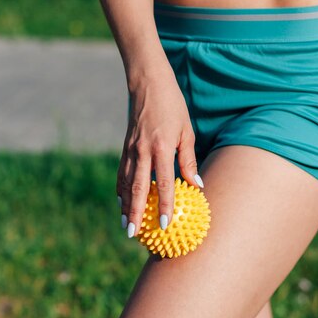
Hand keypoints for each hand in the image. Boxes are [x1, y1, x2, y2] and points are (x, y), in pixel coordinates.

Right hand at [117, 66, 203, 237]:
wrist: (147, 84)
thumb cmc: (173, 107)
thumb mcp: (187, 132)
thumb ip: (189, 161)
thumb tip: (197, 186)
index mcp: (162, 147)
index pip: (163, 184)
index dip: (164, 206)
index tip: (164, 225)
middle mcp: (143, 151)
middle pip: (138, 189)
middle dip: (135, 213)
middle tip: (134, 234)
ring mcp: (131, 149)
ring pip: (126, 182)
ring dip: (125, 205)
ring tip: (125, 224)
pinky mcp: (125, 147)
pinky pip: (122, 172)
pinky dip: (121, 189)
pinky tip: (121, 201)